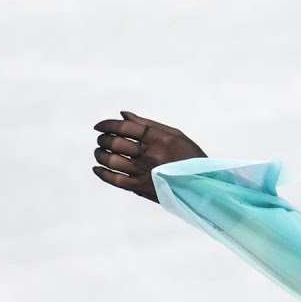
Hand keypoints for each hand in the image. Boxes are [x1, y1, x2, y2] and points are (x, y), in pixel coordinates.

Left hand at [92, 111, 206, 202]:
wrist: (202, 184)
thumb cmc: (190, 156)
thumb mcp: (174, 135)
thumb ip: (147, 124)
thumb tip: (123, 114)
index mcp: (158, 138)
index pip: (125, 127)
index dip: (108, 125)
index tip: (99, 126)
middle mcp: (150, 154)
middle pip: (115, 142)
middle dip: (103, 139)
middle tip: (101, 139)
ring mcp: (145, 171)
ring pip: (112, 160)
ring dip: (101, 154)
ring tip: (100, 152)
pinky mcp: (142, 187)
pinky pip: (115, 180)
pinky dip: (103, 173)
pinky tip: (97, 168)